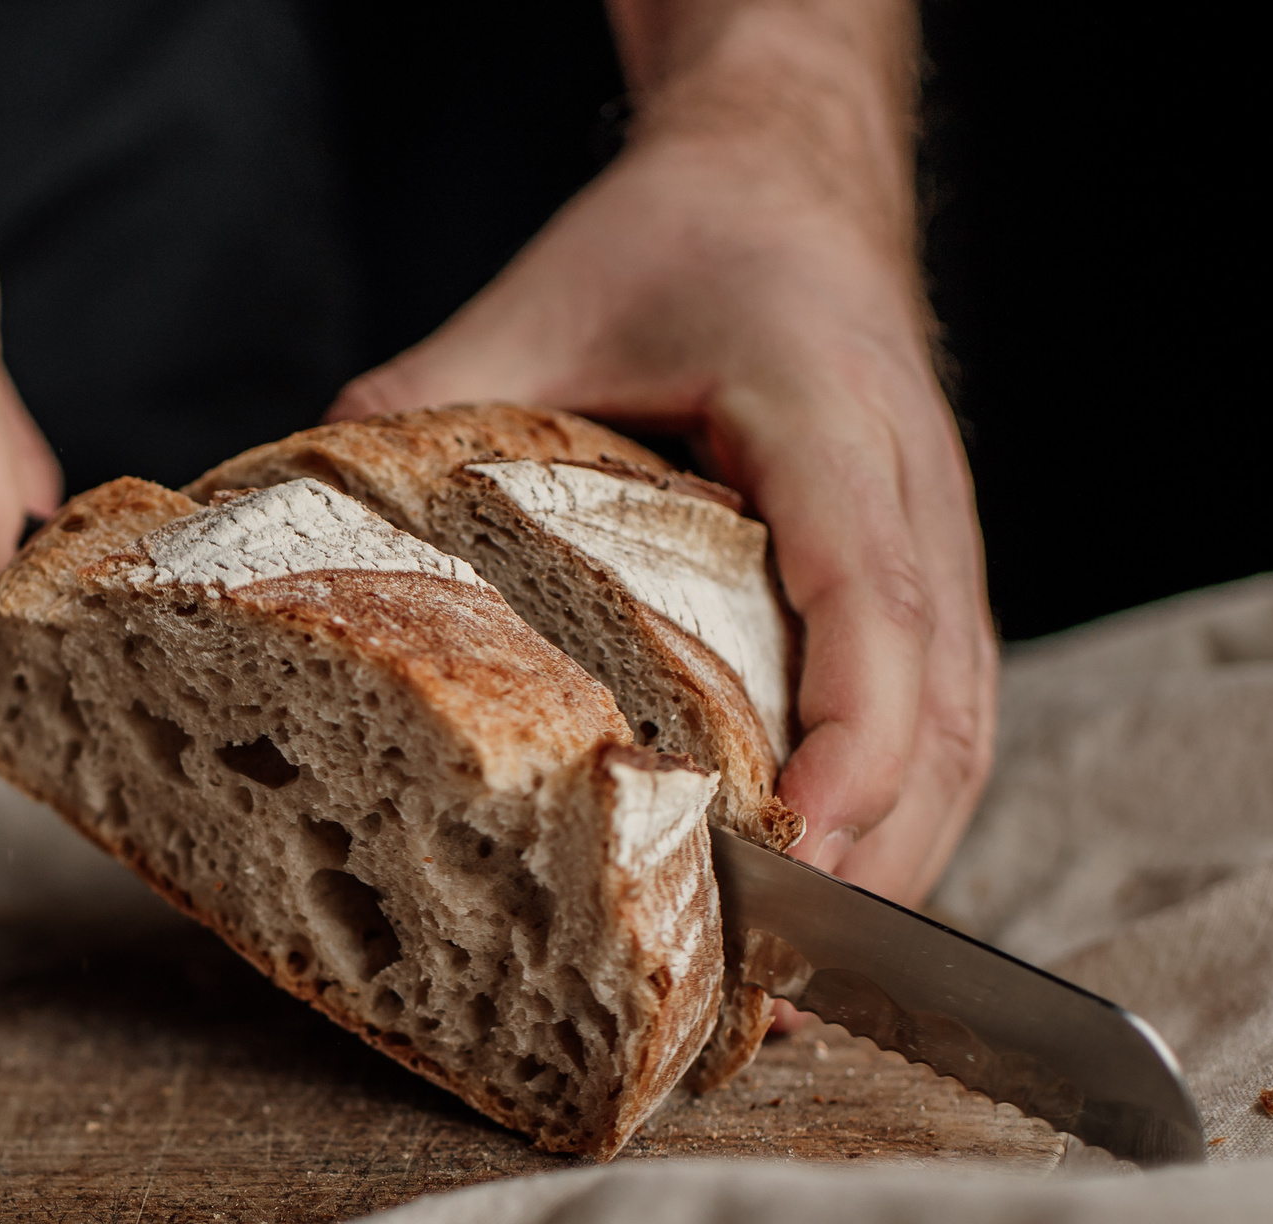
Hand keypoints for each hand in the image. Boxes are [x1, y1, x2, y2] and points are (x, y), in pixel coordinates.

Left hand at [328, 3, 993, 903]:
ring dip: (899, 863)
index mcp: (828, 417)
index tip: (798, 850)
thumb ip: (436, 396)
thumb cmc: (686, 237)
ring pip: (961, 731)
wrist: (788, 184)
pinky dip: (900, 816)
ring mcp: (934, 542)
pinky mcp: (922, 579)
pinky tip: (825, 895)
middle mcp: (909, 493)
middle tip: (780, 989)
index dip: (851, 740)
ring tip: (800, 991)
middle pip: (940, 705)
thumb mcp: (547, 297)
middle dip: (875, 856)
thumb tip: (311, 504)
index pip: (871, 596)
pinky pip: (944, 717)